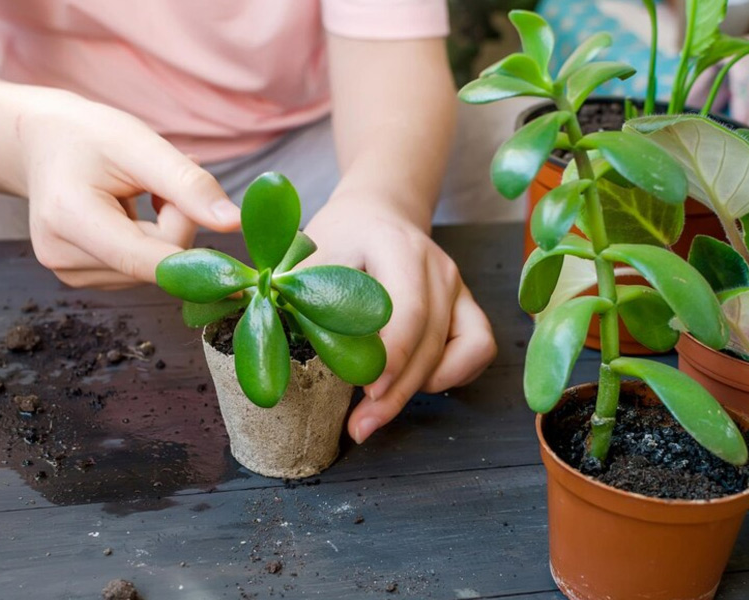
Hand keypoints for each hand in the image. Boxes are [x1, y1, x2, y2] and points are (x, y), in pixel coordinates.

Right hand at [18, 92, 240, 287]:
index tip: (231, 234)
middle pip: (159, 263)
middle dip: (176, 223)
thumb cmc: (86, 135)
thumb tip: (233, 224)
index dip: (200, 257)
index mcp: (69, 220)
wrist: (38, 141)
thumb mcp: (140, 145)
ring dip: (164, 232)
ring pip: (156, 269)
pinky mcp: (83, 278)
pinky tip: (131, 212)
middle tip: (160, 183)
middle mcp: (63, 258)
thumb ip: (189, 186)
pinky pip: (143, 270)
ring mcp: (71, 274)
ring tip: (139, 193)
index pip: (151, 260)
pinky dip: (151, 241)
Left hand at [303, 198, 496, 443]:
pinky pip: (477, 350)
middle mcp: (436, 267)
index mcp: (397, 247)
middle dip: (398, 391)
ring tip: (376, 412)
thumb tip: (271, 333)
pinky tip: (414, 384)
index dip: (392, 354)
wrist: (378, 214)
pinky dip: (451, 375)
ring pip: (459, 350)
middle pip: (430, 338)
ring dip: (420, 389)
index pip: (408, 308)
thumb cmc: (340, 238)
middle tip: (361, 425)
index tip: (367, 389)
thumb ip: (301, 294)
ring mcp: (458, 287)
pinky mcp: (467, 305)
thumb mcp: (313, 253)